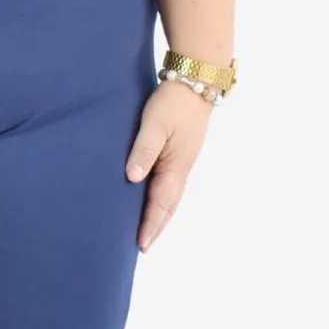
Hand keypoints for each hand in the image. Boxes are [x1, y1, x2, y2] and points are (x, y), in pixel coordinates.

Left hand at [125, 79, 213, 252]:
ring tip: (147, 230)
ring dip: (160, 214)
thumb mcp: (155, 124)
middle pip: (168, 205)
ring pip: (170, 195)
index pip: (161, 203)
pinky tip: (152, 198)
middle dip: (156, 226)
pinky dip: (161, 198)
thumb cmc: (173, 103)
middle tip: (142, 246)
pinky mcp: (180, 153)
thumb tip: (132, 179)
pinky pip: (169, 184)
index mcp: (175, 166)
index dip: (150, 224)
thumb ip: (143, 150)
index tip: (141, 245)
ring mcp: (182, 161)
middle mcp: (180, 168)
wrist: (196, 82)